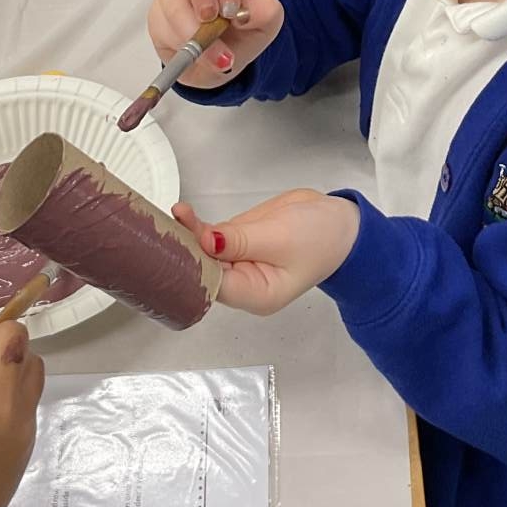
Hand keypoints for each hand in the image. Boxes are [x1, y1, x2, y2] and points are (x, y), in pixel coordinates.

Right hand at [146, 0, 283, 88]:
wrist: (218, 62)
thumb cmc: (240, 35)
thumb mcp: (264, 27)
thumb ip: (266, 12)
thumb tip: (250, 9)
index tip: (234, 10)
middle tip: (212, 20)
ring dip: (191, 28)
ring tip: (211, 52)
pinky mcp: (156, 16)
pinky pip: (160, 24)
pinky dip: (179, 44)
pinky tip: (194, 56)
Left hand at [173, 192, 359, 314]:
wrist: (341, 222)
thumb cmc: (319, 236)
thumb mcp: (279, 237)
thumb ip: (240, 240)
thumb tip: (204, 239)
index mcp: (258, 294)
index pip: (215, 284)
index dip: (195, 264)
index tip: (178, 243)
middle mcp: (244, 284)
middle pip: (206, 270)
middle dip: (186, 249)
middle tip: (165, 226)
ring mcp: (240, 262)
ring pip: (205, 252)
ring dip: (188, 235)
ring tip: (172, 214)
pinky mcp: (239, 242)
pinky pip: (213, 237)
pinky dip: (199, 226)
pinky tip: (183, 213)